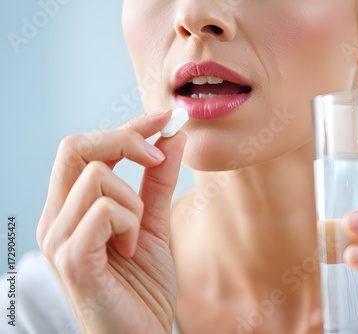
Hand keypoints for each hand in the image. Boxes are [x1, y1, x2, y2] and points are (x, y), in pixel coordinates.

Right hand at [37, 110, 185, 333]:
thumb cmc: (142, 285)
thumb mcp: (155, 223)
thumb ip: (159, 181)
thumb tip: (172, 137)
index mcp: (70, 207)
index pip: (86, 147)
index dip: (127, 126)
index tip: (165, 117)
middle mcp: (55, 218)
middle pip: (75, 146)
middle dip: (125, 140)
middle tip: (157, 160)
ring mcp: (59, 239)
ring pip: (97, 177)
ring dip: (134, 202)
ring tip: (138, 237)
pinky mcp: (73, 260)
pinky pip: (104, 211)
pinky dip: (130, 223)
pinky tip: (131, 250)